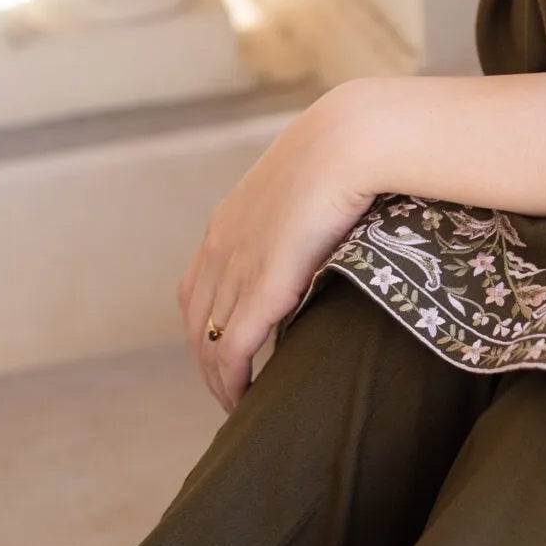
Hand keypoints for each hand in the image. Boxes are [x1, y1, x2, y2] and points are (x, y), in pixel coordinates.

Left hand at [177, 84, 376, 411]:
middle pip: (195, 322)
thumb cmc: (348, 152)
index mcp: (227, 221)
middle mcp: (220, 248)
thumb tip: (331, 221)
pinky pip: (232, 351)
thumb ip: (305, 209)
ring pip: (208, 343)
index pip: (196, 288)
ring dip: (218, 380)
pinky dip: (232, 382)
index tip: (223, 349)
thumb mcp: (310, 182)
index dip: (205, 325)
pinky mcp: (261, 290)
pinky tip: (244, 400)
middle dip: (206, 360)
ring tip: (237, 404)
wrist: (350, 141)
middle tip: (228, 389)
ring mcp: (237, 269)